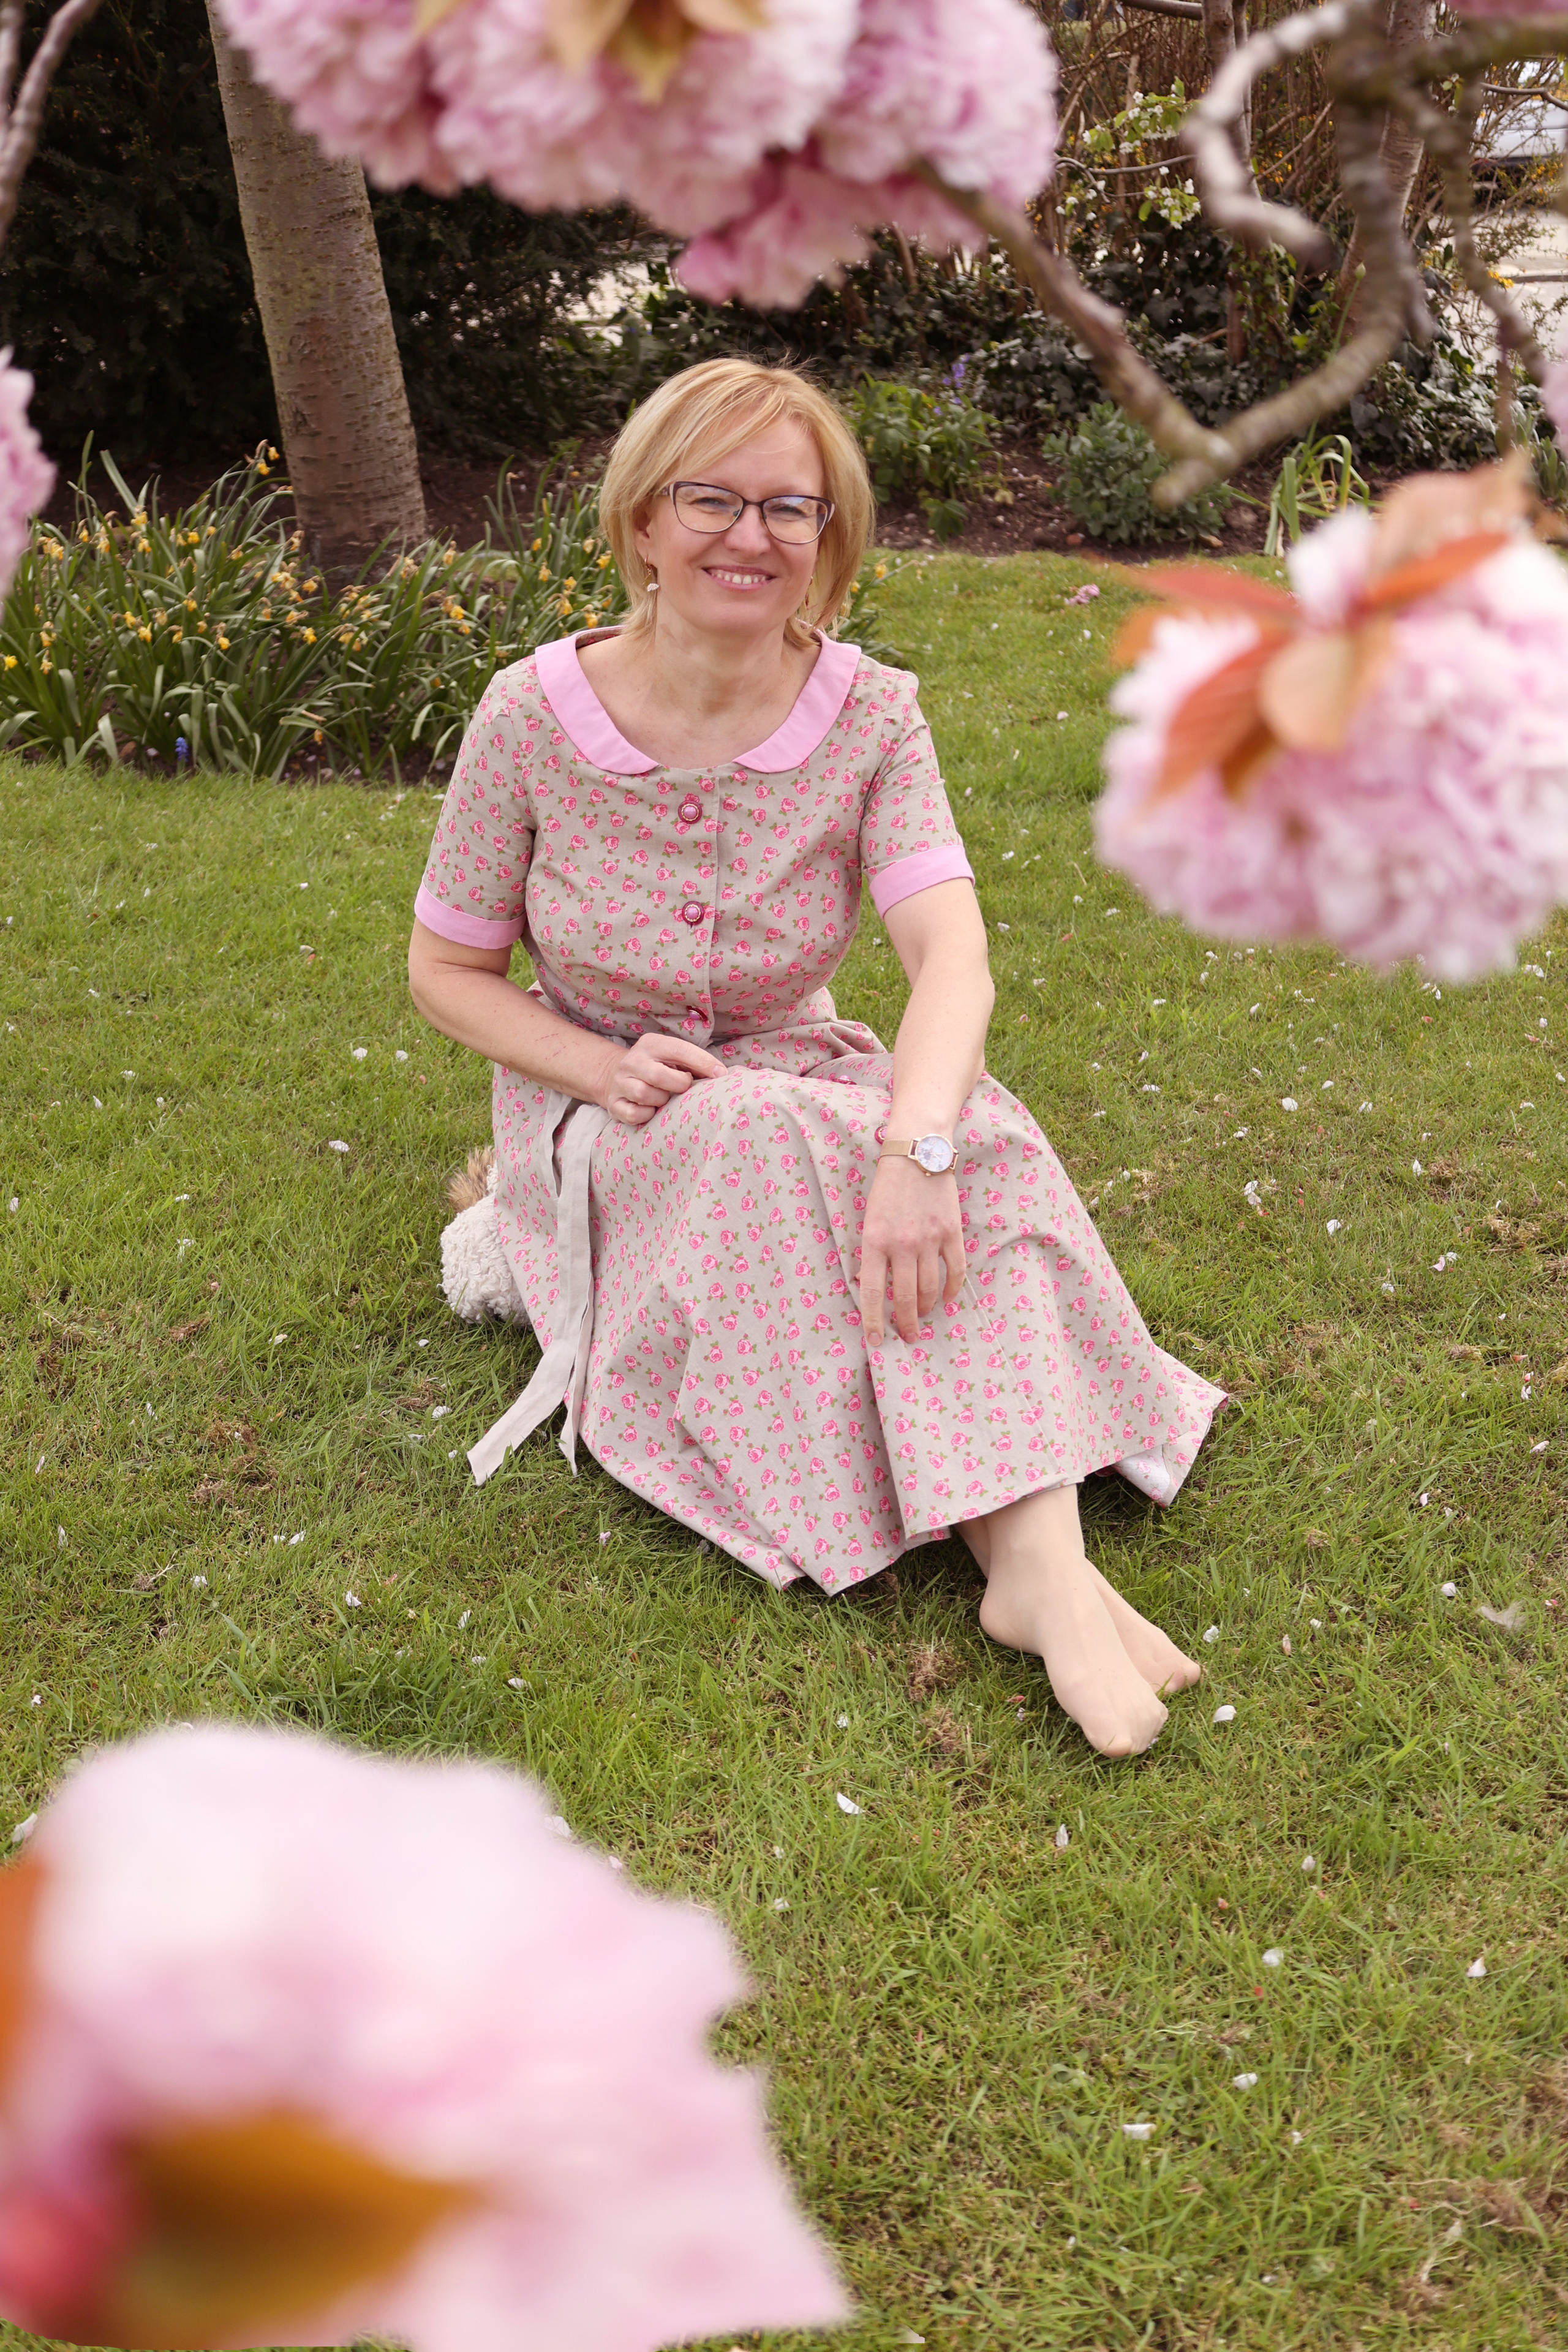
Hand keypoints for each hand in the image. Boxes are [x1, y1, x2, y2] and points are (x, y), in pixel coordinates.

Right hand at [601, 1032, 723, 1125]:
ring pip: (645, 1096)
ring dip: (662, 1102)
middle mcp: (632, 1061)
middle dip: (678, 1085)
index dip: (702, 1062)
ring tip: (665, 1098)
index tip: (720, 1074)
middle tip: (684, 1088)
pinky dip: (647, 1115)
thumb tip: (721, 1074)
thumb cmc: (657, 1068)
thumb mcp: (672, 1057)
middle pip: (658, 1076)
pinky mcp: (613, 1104)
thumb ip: (694, 1062)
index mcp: (650, 1044)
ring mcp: (620, 1082)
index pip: (679, 1049)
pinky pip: (634, 1115)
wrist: (616, 1076)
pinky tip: (651, 1110)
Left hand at [858, 1155, 965, 1343]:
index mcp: (874, 1241)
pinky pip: (956, 1270)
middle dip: (906, 1322)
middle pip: (904, 1297)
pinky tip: (948, 1299)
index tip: (878, 1341)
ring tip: (924, 1316)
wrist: (917, 1153)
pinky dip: (953, 1289)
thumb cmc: (887, 1187)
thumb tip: (874, 1288)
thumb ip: (872, 1253)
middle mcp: (902, 1244)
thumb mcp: (869, 1219)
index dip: (874, 1322)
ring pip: (930, 1288)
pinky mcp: (952, 1232)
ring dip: (926, 1308)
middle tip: (909, 1336)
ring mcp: (930, 1239)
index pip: (872, 1293)